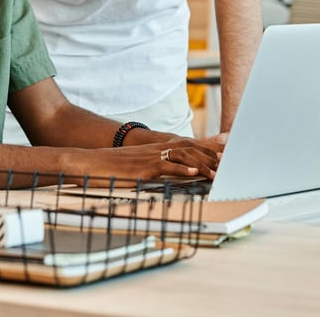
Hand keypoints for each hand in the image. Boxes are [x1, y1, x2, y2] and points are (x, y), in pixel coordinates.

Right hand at [86, 137, 222, 183]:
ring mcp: (149, 158)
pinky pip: (165, 167)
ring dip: (201, 164)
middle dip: (209, 155)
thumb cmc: (111, 168)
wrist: (90, 163)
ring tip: (217, 172)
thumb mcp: (136, 166)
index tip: (223, 153)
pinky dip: (181, 170)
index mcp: (155, 149)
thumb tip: (167, 174)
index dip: (204, 148)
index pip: (185, 145)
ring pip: (180, 157)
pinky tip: (193, 174)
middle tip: (229, 161)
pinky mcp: (143, 168)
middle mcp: (155, 150)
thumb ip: (153, 167)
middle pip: (188, 148)